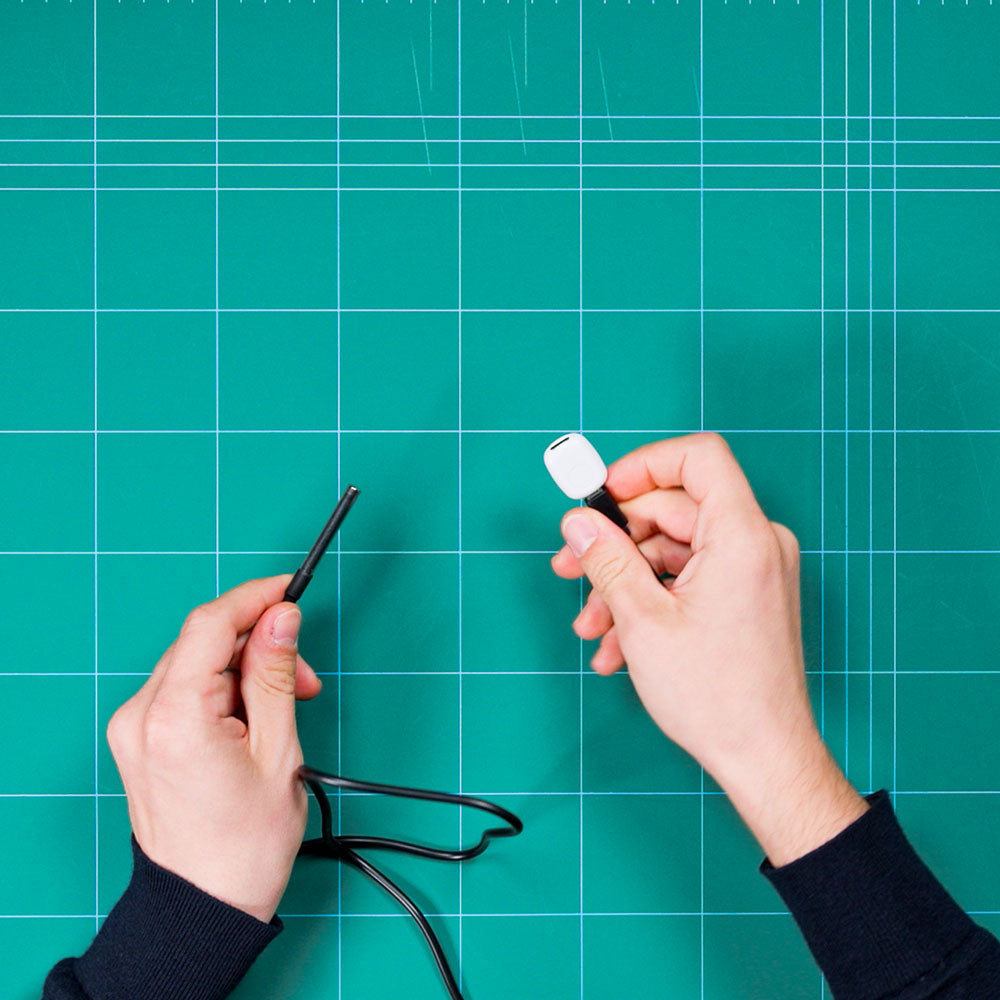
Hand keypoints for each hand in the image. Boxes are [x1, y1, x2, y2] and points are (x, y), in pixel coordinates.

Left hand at [106, 575, 322, 920]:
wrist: (205, 904)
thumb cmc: (245, 843)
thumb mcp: (278, 751)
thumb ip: (274, 674)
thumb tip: (281, 616)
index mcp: (174, 717)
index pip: (210, 625)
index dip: (254, 598)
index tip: (290, 592)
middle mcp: (140, 715)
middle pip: (203, 641)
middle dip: (258, 645)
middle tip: (303, 679)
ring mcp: (132, 726)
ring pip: (195, 661)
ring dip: (243, 668)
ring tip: (283, 706)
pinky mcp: (137, 736)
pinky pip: (183, 687)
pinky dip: (222, 688)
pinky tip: (252, 715)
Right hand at [551, 433, 866, 864]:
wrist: (765, 759)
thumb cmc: (717, 698)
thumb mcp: (643, 621)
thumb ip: (607, 560)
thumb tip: (578, 521)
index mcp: (742, 536)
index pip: (698, 458)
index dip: (643, 466)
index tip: (601, 496)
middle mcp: (757, 544)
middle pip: (673, 509)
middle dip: (614, 541)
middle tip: (569, 568)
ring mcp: (754, 571)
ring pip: (673, 550)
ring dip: (624, 582)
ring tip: (591, 626)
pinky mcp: (746, 596)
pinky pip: (689, 577)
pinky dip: (650, 600)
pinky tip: (617, 644)